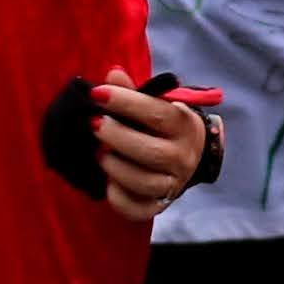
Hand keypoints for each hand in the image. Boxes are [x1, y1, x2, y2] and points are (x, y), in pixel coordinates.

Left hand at [90, 80, 211, 219]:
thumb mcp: (155, 104)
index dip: (125, 102)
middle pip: (148, 151)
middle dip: (115, 136)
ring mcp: (172, 184)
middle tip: (94, 125)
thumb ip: (133, 92)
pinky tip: (107, 182)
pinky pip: (137, 209)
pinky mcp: (159, 205)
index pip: (155, 113)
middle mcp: (182, 157)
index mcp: (183, 126)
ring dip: (114, 167)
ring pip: (141, 182)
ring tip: (100, 154)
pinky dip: (117, 198)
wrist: (189, 154)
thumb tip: (113, 74)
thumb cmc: (162, 125)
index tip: (97, 93)